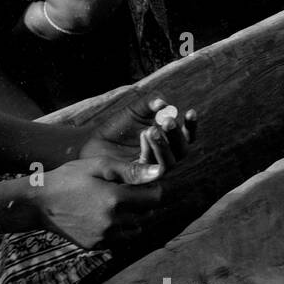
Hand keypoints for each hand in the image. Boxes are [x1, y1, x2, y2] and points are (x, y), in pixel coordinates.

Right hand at [33, 155, 166, 249]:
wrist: (38, 203)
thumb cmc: (70, 178)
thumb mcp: (100, 166)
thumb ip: (131, 170)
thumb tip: (160, 172)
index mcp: (116, 199)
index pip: (156, 197)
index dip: (154, 188)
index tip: (145, 181)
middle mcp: (112, 222)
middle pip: (147, 214)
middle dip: (146, 202)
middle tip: (133, 190)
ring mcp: (102, 237)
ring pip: (135, 229)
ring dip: (136, 217)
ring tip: (123, 203)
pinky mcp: (94, 245)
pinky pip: (119, 240)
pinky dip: (121, 229)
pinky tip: (110, 215)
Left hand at [80, 93, 197, 172]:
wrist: (92, 147)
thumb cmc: (117, 128)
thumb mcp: (134, 111)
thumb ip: (149, 103)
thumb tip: (163, 102)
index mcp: (168, 141)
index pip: (187, 136)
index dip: (191, 126)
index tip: (190, 112)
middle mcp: (165, 157)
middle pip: (182, 150)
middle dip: (176, 135)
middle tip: (168, 120)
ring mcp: (152, 170)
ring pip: (169, 163)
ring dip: (163, 145)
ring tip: (151, 129)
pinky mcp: (139, 181)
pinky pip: (150, 170)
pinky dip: (149, 151)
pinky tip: (142, 135)